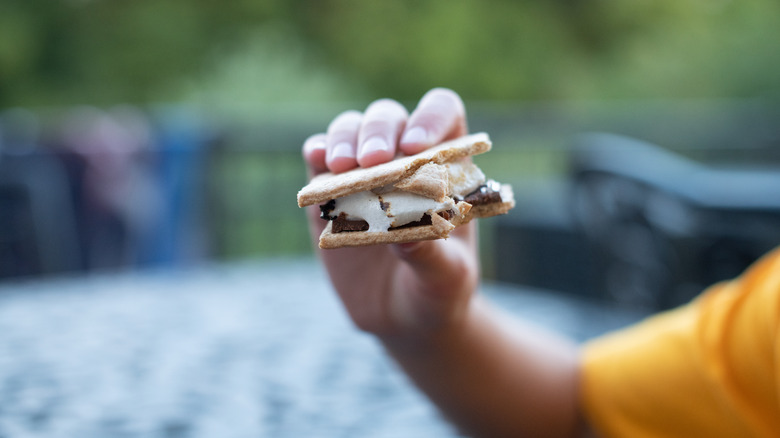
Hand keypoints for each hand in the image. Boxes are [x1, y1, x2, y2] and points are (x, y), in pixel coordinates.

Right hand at [301, 88, 478, 342]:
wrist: (403, 317)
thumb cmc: (437, 291)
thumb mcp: (445, 278)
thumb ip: (429, 253)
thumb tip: (400, 228)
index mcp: (447, 168)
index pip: (443, 115)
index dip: (430, 118)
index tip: (416, 147)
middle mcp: (404, 159)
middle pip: (390, 118)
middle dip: (379, 131)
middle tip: (372, 161)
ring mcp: (363, 173)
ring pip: (350, 129)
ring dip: (345, 139)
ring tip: (342, 166)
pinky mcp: (329, 191)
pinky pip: (318, 157)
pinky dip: (316, 152)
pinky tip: (317, 161)